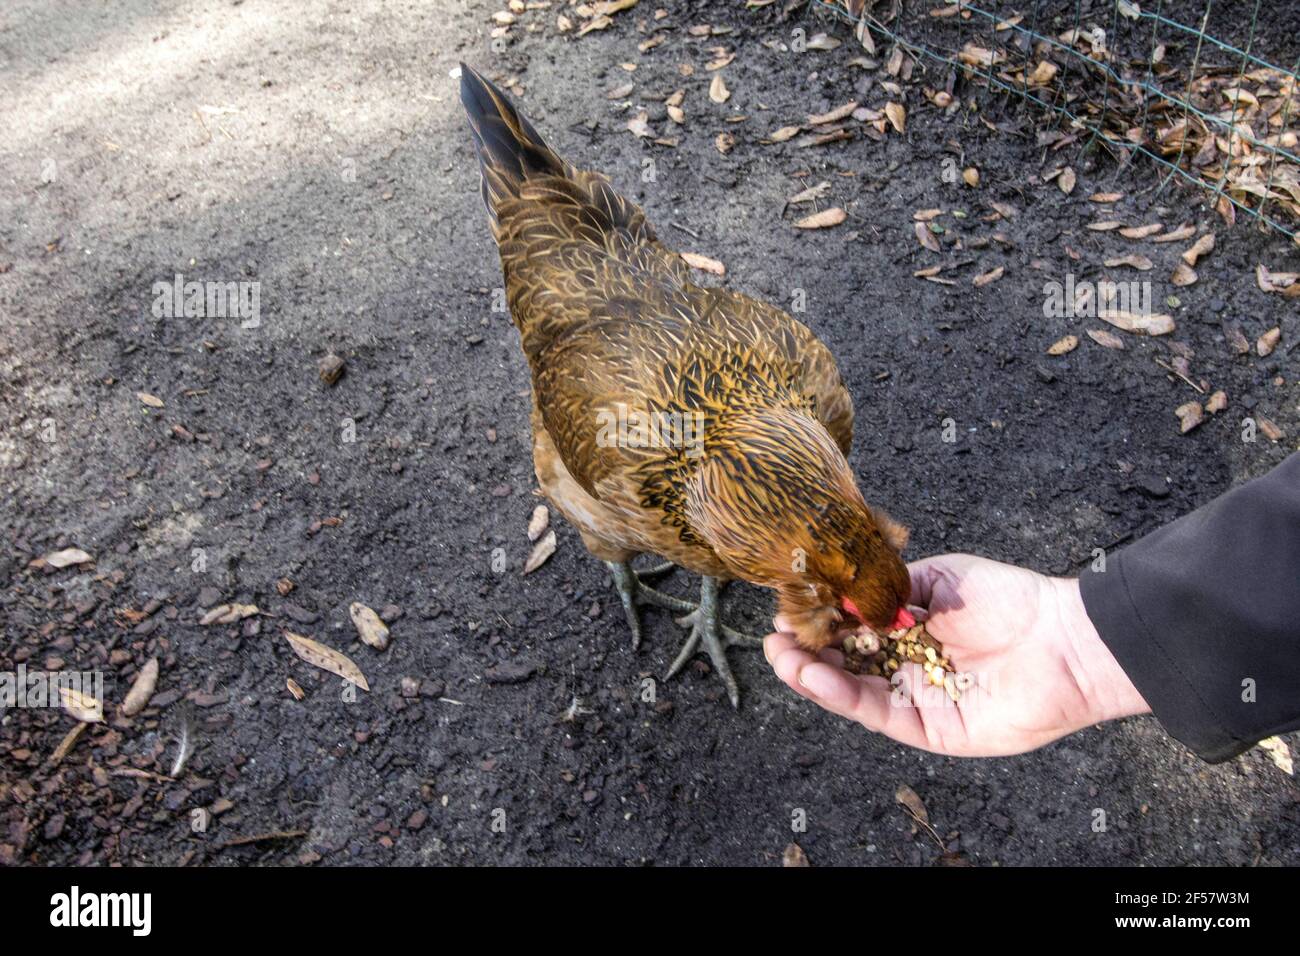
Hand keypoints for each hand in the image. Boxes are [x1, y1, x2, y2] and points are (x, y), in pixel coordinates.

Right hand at [763, 553, 1149, 755]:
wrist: (1063, 639)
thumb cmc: (1009, 600)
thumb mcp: (939, 577)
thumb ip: (889, 585)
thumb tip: (841, 592)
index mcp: (909, 629)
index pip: (851, 628)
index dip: (818, 620)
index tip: (787, 606)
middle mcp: (907, 666)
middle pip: (843, 664)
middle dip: (804, 650)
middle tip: (774, 637)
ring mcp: (916, 699)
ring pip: (851, 692)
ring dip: (810, 676)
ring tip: (781, 656)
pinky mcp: (928, 730)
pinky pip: (876, 714)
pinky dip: (841, 696)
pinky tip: (814, 676)